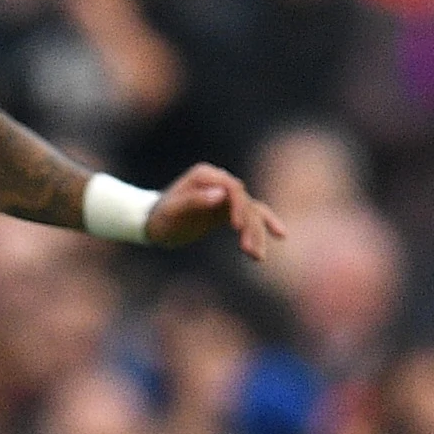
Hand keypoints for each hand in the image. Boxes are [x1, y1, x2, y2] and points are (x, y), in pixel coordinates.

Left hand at [147, 164, 284, 259]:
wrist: (151, 224)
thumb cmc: (159, 217)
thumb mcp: (173, 211)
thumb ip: (194, 201)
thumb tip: (220, 193)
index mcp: (205, 176)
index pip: (232, 189)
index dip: (238, 207)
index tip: (236, 227)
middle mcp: (219, 182)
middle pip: (244, 203)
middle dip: (249, 227)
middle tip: (249, 252)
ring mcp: (225, 195)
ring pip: (250, 212)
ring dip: (256, 233)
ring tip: (257, 257)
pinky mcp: (227, 209)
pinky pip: (251, 215)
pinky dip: (264, 224)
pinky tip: (281, 235)